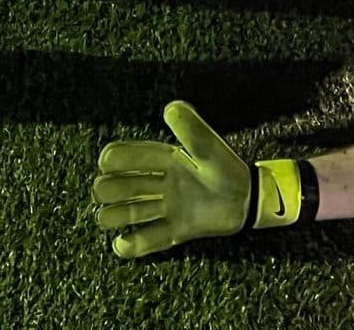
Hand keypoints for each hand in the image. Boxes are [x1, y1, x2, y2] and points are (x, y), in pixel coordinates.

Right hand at [92, 100, 250, 260]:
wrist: (249, 200)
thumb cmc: (228, 168)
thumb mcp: (209, 147)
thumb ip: (191, 130)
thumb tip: (170, 107)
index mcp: (165, 159)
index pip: (129, 156)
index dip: (114, 158)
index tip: (105, 162)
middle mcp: (161, 183)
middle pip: (122, 185)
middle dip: (108, 189)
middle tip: (104, 193)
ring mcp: (166, 208)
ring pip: (129, 213)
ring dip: (114, 216)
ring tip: (109, 219)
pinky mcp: (176, 231)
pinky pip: (149, 240)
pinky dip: (132, 245)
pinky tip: (122, 244)